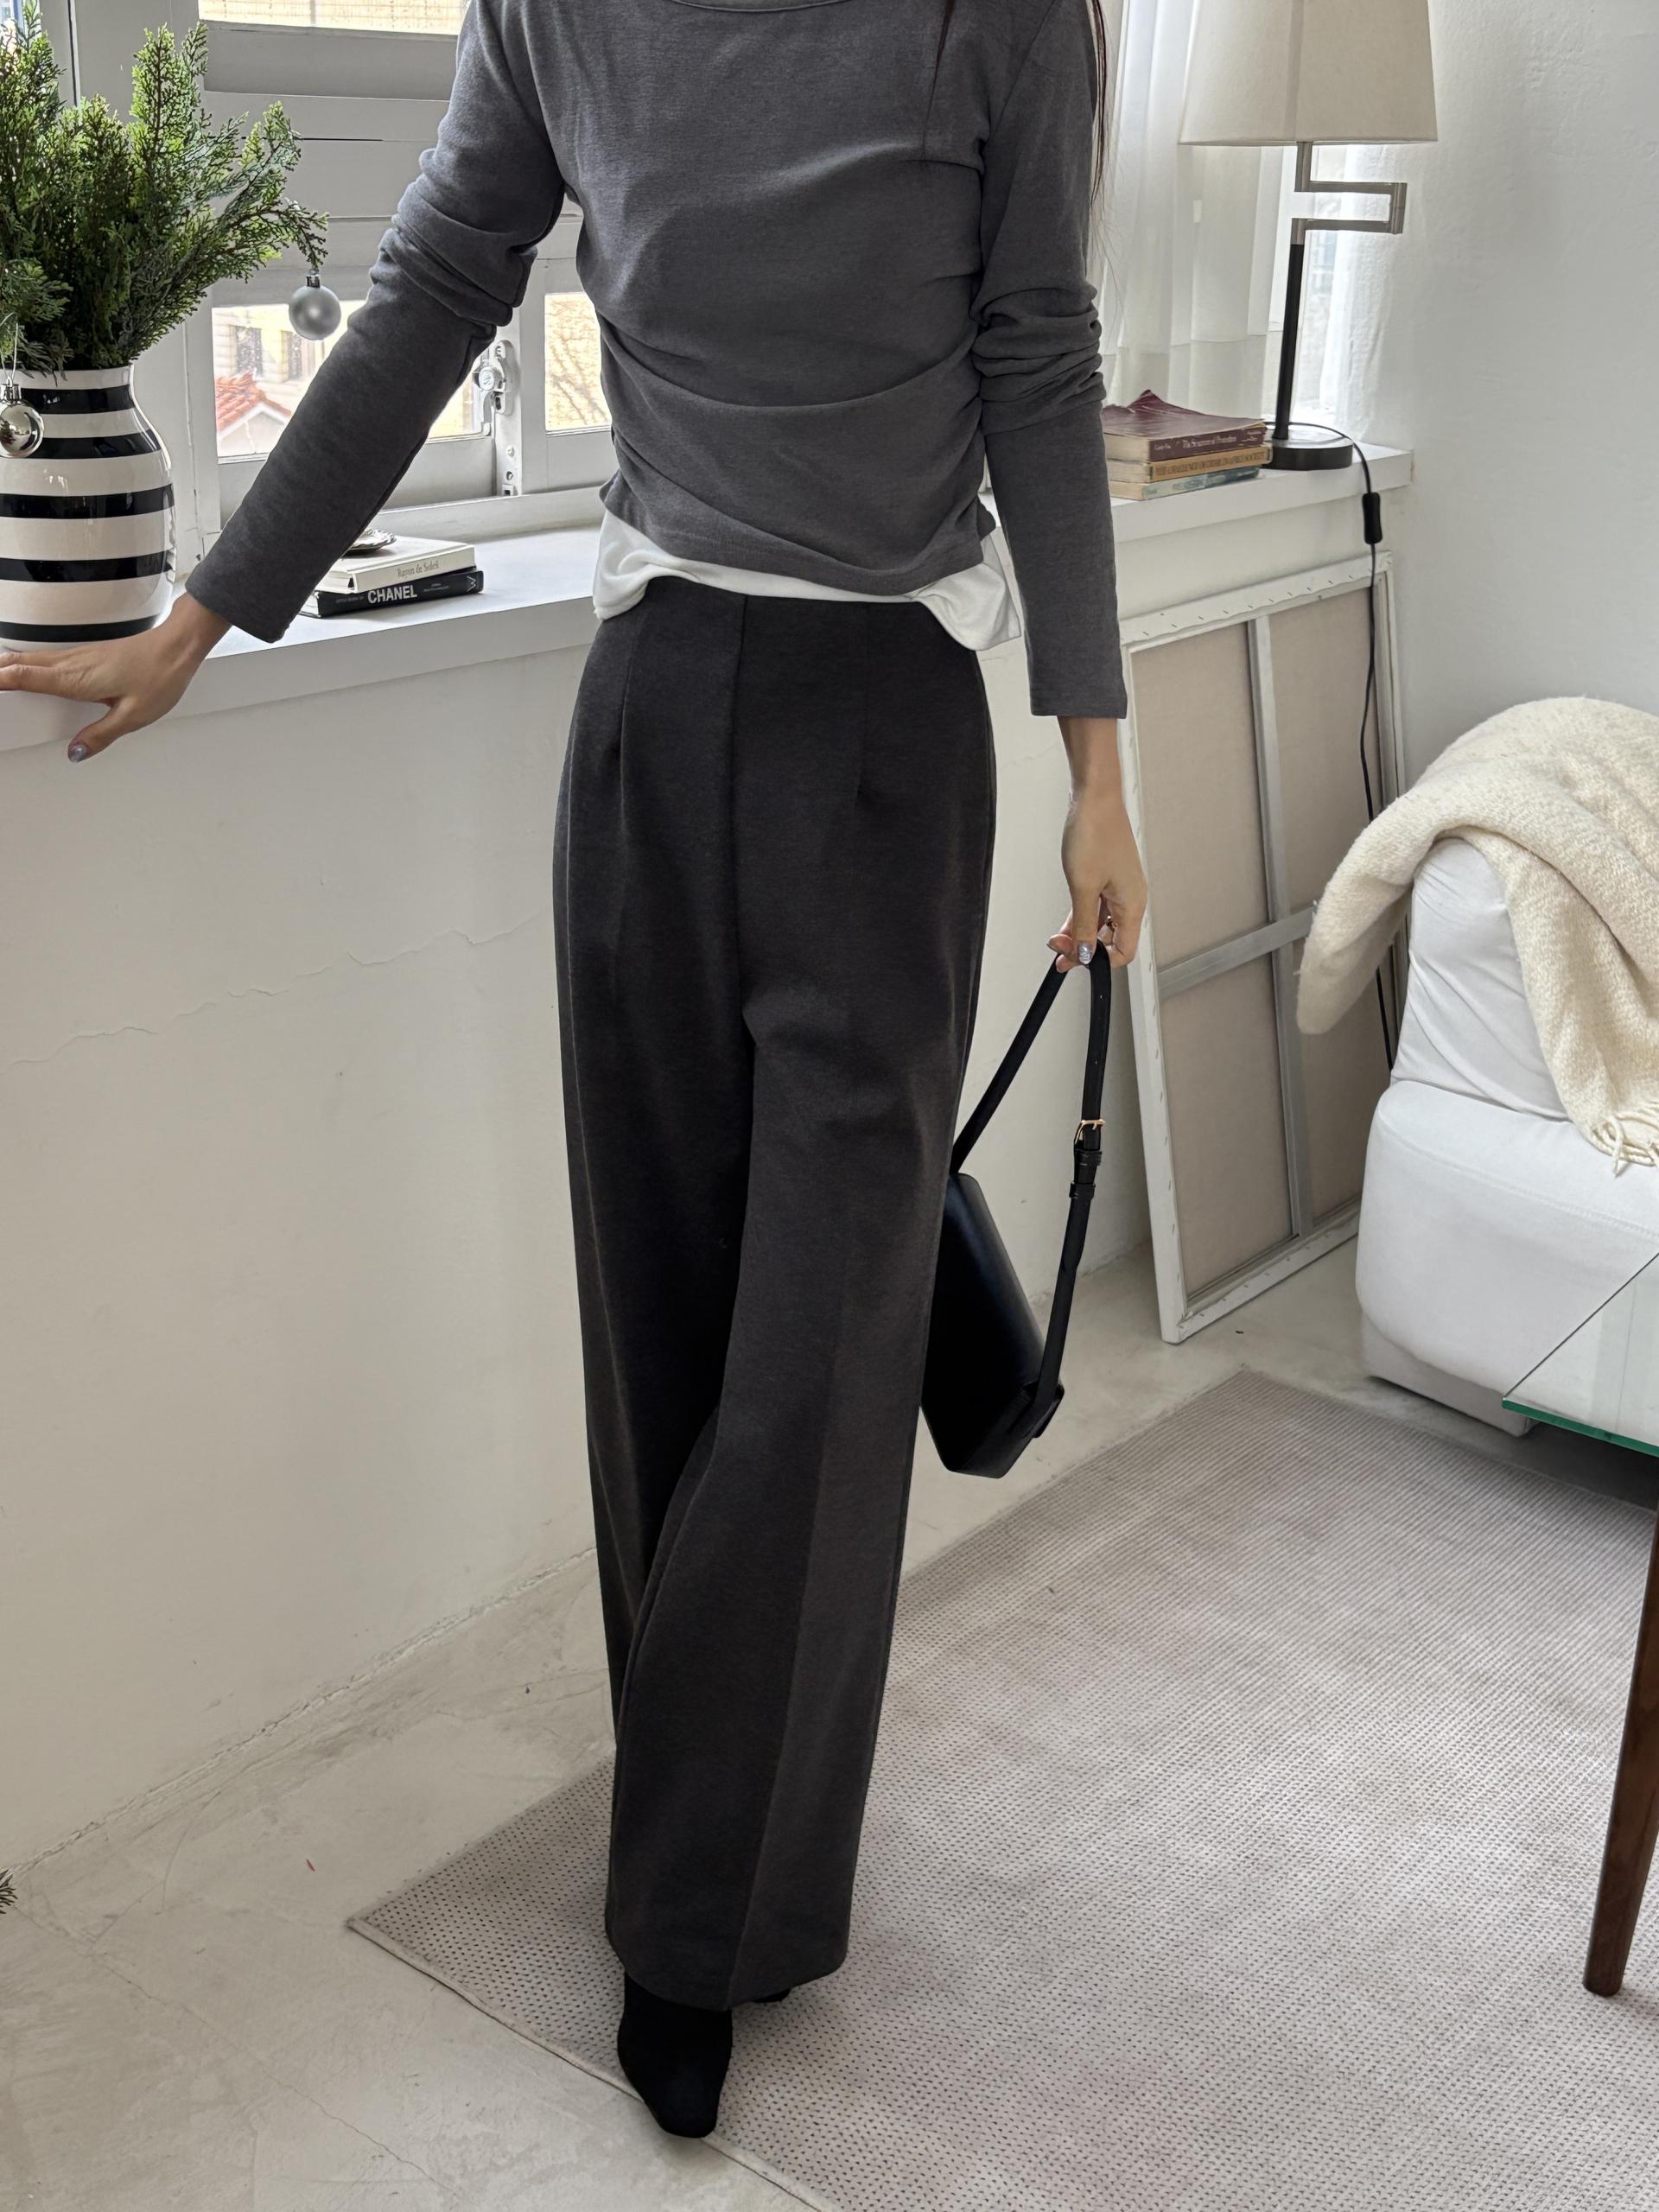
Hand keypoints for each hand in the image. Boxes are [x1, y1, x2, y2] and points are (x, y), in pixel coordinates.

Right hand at [0, 589, 229, 760]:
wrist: (178, 647)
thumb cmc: (161, 676)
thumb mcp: (133, 716)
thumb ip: (101, 735)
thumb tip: (75, 752)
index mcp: (78, 679)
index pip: (27, 677)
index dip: (1, 680)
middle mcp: (73, 663)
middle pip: (22, 664)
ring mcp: (79, 655)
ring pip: (33, 658)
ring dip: (10, 665)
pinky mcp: (88, 653)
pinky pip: (49, 657)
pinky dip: (29, 662)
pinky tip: (28, 666)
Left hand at [1048, 715, 1147, 972]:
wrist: (1094, 797)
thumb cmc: (1095, 832)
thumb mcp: (1083, 888)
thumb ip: (1084, 926)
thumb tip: (1084, 953)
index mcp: (1133, 904)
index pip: (1124, 951)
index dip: (1098, 962)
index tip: (1073, 961)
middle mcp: (1131, 897)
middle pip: (1111, 938)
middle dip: (1084, 948)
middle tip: (1059, 951)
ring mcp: (1120, 887)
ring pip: (1101, 923)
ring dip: (1080, 933)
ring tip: (1058, 938)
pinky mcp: (1108, 876)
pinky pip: (1097, 906)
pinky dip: (1081, 916)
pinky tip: (1066, 921)